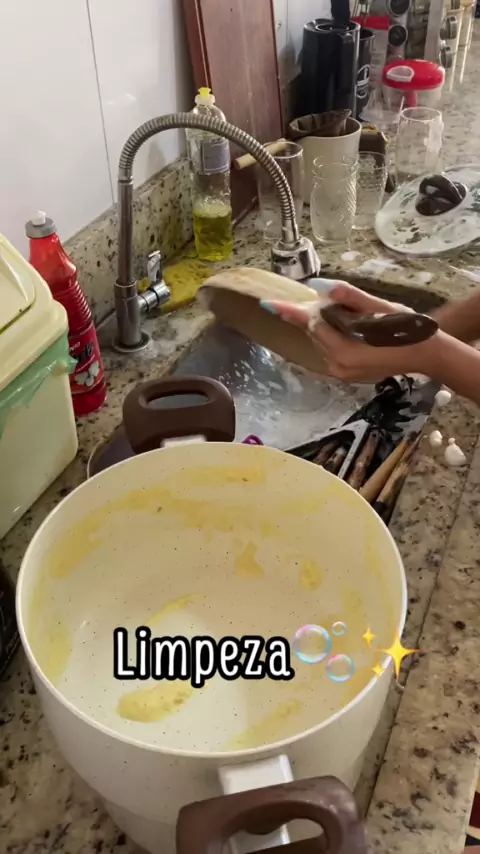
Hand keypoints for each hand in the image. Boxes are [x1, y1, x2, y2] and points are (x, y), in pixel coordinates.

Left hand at [261, 281, 436, 382]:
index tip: (267, 304)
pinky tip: (346, 327)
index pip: (312, 324)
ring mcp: (342, 373)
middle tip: (332, 299)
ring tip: (347, 315)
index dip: (290, 311)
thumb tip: (323, 287)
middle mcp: (338, 365)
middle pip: (315, 333)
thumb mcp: (380, 309)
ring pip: (321, 342)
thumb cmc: (406, 328)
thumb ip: (350, 298)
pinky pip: (330, 350)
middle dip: (318, 315)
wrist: (425, 354)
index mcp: (343, 350)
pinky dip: (332, 336)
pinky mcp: (346, 375)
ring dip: (326, 326)